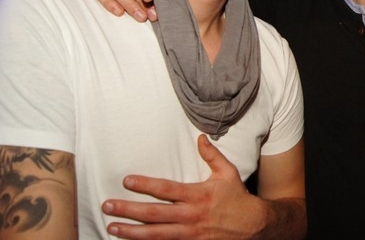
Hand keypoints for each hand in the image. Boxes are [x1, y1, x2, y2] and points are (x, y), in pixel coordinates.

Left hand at [102, 135, 266, 238]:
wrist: (254, 226)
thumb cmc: (238, 197)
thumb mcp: (228, 172)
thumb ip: (212, 155)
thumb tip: (199, 138)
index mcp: (199, 194)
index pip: (167, 189)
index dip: (145, 185)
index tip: (127, 181)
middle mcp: (191, 215)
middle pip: (154, 214)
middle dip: (128, 210)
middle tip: (108, 206)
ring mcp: (190, 234)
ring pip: (155, 235)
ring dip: (131, 232)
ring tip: (112, 227)